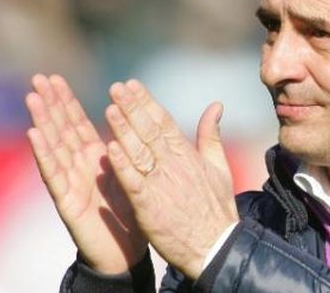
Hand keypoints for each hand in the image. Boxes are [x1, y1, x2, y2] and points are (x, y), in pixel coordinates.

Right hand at [25, 74, 147, 273]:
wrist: (126, 252)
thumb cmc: (131, 212)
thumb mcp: (133, 173)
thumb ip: (130, 147)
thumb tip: (134, 116)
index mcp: (95, 158)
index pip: (77, 124)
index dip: (66, 101)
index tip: (55, 78)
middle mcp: (78, 167)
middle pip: (61, 130)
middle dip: (50, 104)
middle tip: (38, 77)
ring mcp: (70, 183)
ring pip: (54, 147)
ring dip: (43, 122)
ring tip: (33, 97)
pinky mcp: (68, 202)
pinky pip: (55, 176)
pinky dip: (44, 155)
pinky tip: (34, 135)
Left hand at [103, 79, 238, 279]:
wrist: (215, 246)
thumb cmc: (217, 208)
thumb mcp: (220, 167)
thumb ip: (212, 135)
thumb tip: (216, 105)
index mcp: (188, 156)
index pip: (165, 122)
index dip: (147, 102)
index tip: (132, 84)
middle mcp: (174, 166)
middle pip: (150, 131)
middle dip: (132, 108)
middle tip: (116, 87)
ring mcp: (161, 185)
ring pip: (139, 152)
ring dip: (124, 130)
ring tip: (109, 109)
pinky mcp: (150, 206)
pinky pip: (133, 182)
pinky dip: (122, 166)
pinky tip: (110, 149)